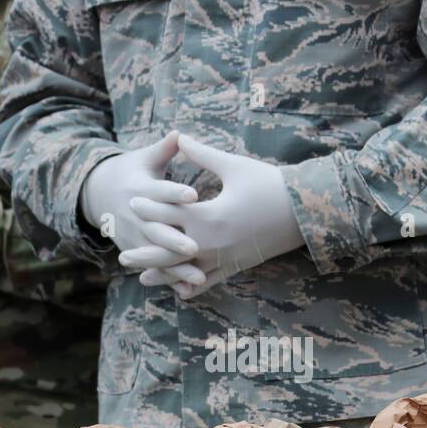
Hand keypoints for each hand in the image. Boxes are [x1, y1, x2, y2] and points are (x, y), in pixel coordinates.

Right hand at [79, 132, 203, 285]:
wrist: (99, 193)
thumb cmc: (133, 171)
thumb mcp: (145, 158)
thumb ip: (164, 149)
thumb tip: (180, 132)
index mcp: (141, 190)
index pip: (160, 192)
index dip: (175, 192)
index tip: (194, 195)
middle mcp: (136, 215)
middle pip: (157, 229)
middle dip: (174, 240)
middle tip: (194, 247)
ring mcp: (134, 236)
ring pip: (157, 254)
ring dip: (176, 268)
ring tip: (199, 278)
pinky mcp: (135, 251)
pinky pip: (154, 267)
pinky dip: (170, 279)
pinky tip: (189, 289)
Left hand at [119, 134, 305, 297]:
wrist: (305, 212)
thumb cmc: (270, 184)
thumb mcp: (234, 166)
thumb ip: (203, 154)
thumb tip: (179, 136)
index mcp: (209, 216)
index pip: (169, 212)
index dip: (149, 205)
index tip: (131, 200)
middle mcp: (212, 243)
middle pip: (168, 251)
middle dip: (145, 254)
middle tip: (121, 255)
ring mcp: (224, 258)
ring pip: (185, 271)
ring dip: (162, 275)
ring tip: (141, 279)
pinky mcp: (236, 266)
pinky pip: (209, 281)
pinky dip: (192, 286)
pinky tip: (179, 291)